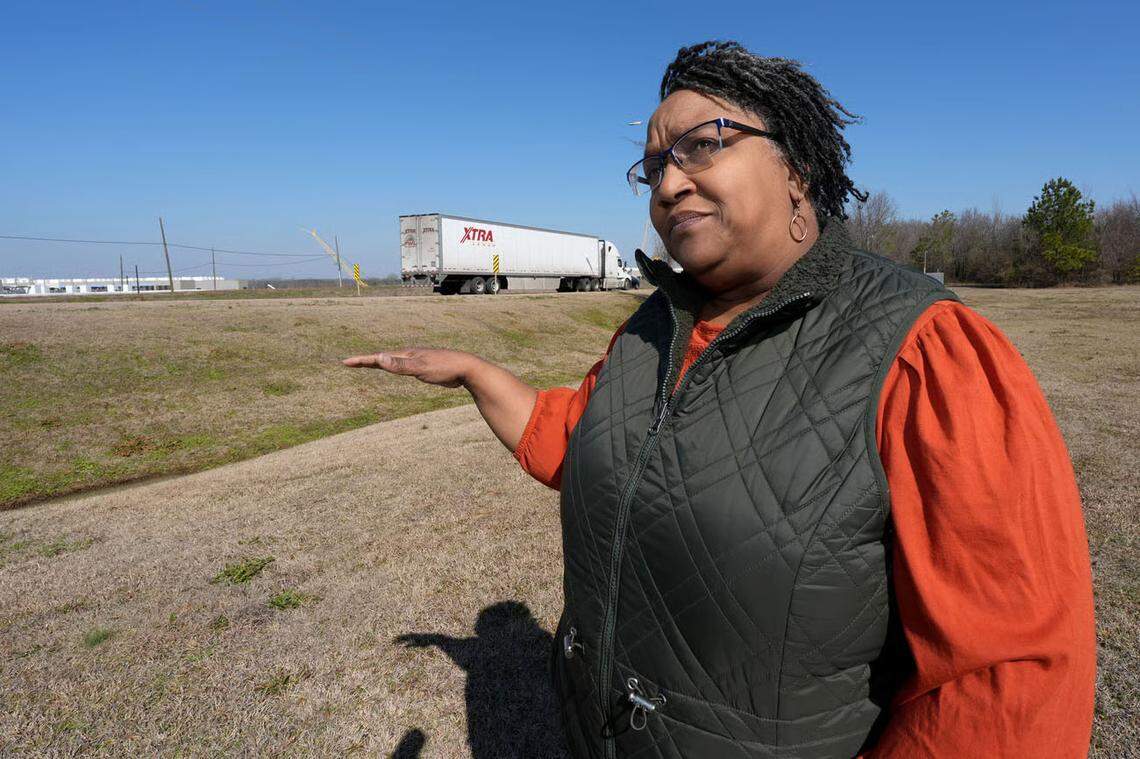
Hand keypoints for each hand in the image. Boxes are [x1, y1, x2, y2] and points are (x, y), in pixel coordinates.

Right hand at [341, 348, 476, 388]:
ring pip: (393, 362)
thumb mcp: (420, 368)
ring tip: (367, 364)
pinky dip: (392, 368)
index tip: (345, 362)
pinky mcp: (424, 368)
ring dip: (379, 363)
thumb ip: (400, 365)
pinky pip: (403, 368)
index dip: (362, 360)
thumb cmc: (444, 368)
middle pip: (383, 358)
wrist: (466, 368)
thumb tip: (379, 357)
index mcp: (406, 355)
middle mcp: (409, 356)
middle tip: (350, 363)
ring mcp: (417, 361)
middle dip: (366, 361)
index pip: (378, 357)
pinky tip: (395, 369)